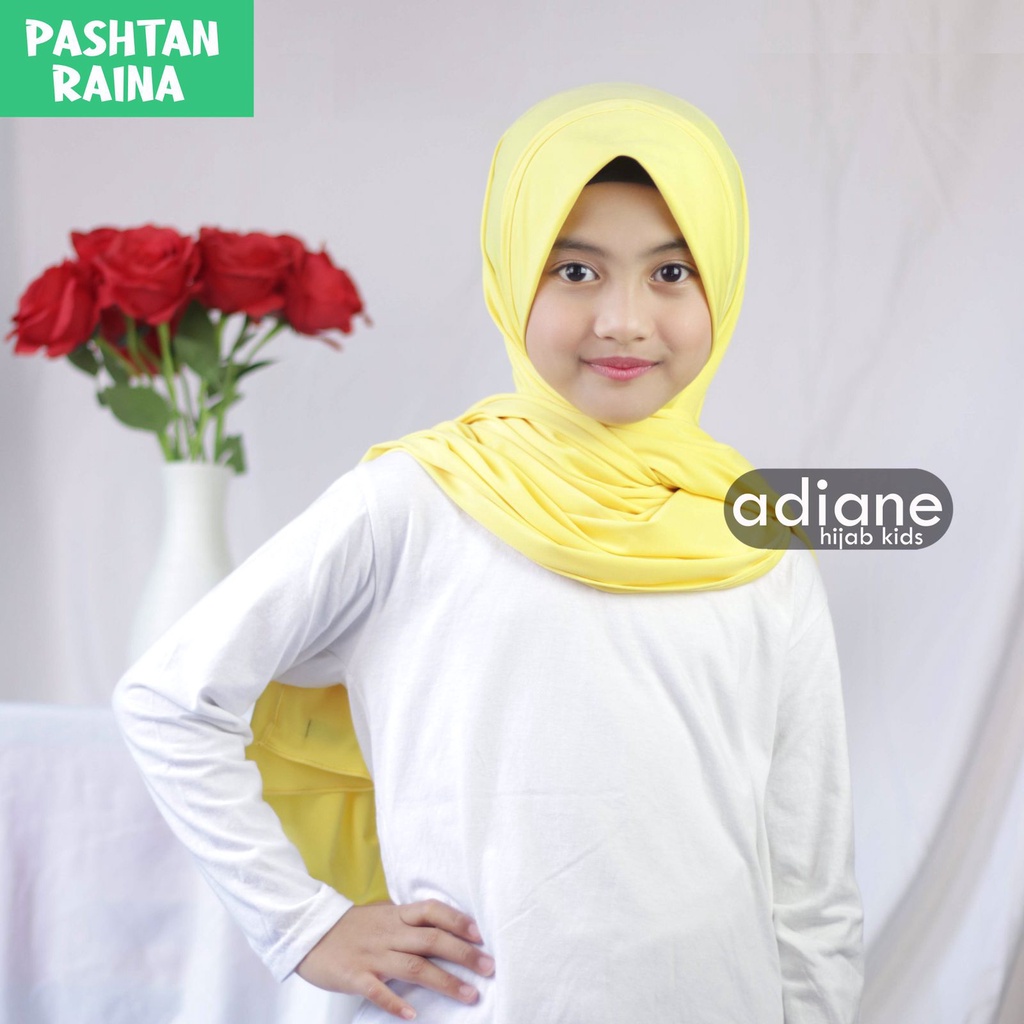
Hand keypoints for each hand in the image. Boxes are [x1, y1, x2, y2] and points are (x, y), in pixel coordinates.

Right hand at [294, 898, 494, 1019]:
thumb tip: (441, 925)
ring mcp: (372, 956)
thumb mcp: (382, 916)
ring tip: (469, 995)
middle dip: (463, 954)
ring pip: (413, 967)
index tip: (480, 935)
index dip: (457, 920)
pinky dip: (395, 1003)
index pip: (432, 911)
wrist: (309, 933)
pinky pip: (377, 991)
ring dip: (444, 981)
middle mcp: (389, 933)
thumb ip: (408, 921)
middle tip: (489, 967)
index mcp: (396, 916)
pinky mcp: (354, 976)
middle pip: (431, 940)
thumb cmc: (351, 927)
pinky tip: (413, 1015)